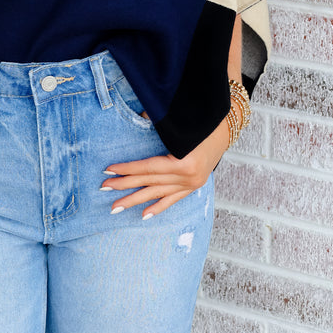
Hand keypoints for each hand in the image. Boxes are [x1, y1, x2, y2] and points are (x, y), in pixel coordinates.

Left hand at [101, 116, 229, 218]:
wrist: (228, 126)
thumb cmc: (201, 119)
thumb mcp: (179, 120)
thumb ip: (158, 121)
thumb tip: (137, 117)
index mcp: (184, 161)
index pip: (148, 167)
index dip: (127, 168)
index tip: (108, 170)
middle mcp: (188, 176)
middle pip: (150, 182)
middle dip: (125, 185)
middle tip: (104, 189)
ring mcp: (192, 183)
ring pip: (158, 193)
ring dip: (136, 200)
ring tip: (116, 206)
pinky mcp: (194, 186)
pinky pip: (173, 199)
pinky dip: (158, 206)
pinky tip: (144, 215)